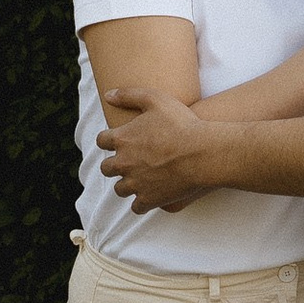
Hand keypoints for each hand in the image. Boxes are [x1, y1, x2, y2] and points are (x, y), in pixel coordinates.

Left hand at [97, 88, 218, 213]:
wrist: (202, 153)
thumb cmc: (181, 124)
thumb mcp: (155, 99)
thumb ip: (129, 95)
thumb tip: (108, 95)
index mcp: (122, 139)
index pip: (102, 141)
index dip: (108, 140)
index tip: (117, 141)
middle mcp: (124, 163)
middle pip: (107, 168)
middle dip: (114, 165)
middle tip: (127, 162)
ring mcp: (135, 184)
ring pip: (120, 189)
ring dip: (127, 184)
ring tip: (138, 180)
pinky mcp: (149, 199)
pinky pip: (137, 207)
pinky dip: (141, 203)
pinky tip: (149, 197)